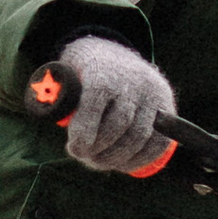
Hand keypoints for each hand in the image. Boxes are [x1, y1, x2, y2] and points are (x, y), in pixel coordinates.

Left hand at [47, 35, 177, 174]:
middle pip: (119, 123)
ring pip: (139, 135)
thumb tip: (51, 123)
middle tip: (86, 158)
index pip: (96, 101)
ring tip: (101, 162)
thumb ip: (54, 99)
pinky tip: (125, 164)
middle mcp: (132, 79)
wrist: (113, 53)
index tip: (74, 149)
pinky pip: (159, 140)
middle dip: (100, 150)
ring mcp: (152, 92)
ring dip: (118, 158)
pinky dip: (142, 158)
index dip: (85, 131)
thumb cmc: (82, 72)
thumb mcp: (63, 76)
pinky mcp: (166, 105)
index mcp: (103, 68)